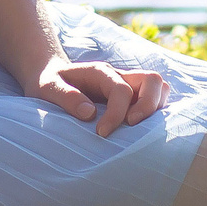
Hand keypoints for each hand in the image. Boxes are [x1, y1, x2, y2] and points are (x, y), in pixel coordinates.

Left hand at [26, 57, 167, 136]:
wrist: (49, 77)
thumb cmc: (47, 84)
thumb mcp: (47, 88)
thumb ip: (66, 97)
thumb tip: (90, 113)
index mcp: (100, 72)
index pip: (121, 89)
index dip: (116, 114)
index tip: (102, 133)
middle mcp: (118, 75)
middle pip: (152, 80)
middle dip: (148, 106)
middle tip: (130, 126)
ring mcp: (127, 84)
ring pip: (159, 87)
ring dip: (155, 108)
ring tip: (137, 129)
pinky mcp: (130, 96)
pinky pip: (154, 98)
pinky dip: (155, 112)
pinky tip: (139, 130)